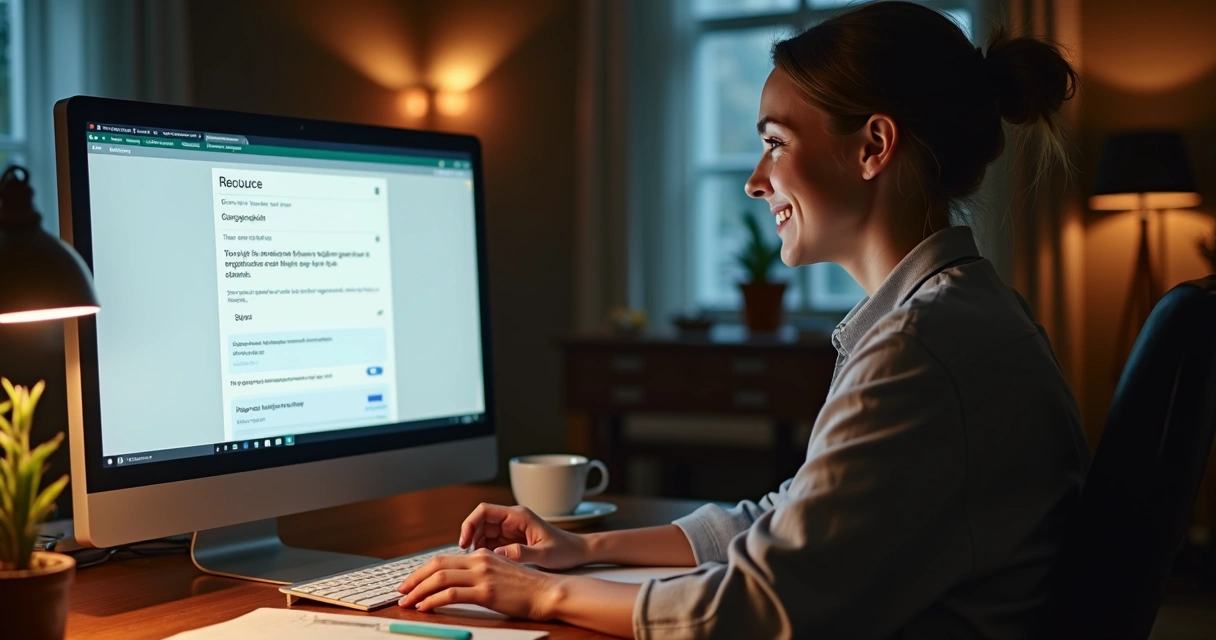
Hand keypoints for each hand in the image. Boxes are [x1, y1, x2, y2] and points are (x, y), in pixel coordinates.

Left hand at [396, 548, 562, 618]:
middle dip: (414, 580)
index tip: (410, 583)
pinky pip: (451, 594)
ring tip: (407, 603)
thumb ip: (479, 574)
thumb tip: (457, 584)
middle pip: (436, 566)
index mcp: (481, 555)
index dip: (422, 571)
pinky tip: (424, 608)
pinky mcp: (486, 591)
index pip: (442, 560)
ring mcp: (482, 575)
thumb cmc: (527, 588)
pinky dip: (433, 600)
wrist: (548, 592)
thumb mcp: (500, 573)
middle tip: (401, 592)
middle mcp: (479, 561)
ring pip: (440, 578)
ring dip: (419, 591)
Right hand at [460, 503, 587, 569]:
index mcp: (518, 516)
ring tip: (477, 563)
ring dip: (477, 546)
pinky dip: (485, 552)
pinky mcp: (512, 540)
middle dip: (470, 537)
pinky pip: (492, 543)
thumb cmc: (564, 551)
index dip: (470, 524)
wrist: (577, 553)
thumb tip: (498, 555)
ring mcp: (511, 529)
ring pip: (483, 533)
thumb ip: (521, 553)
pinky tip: (486, 564)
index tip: (464, 542)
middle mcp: (512, 519)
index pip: (484, 511)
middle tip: (468, 557)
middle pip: (480, 522)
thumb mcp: (544, 554)